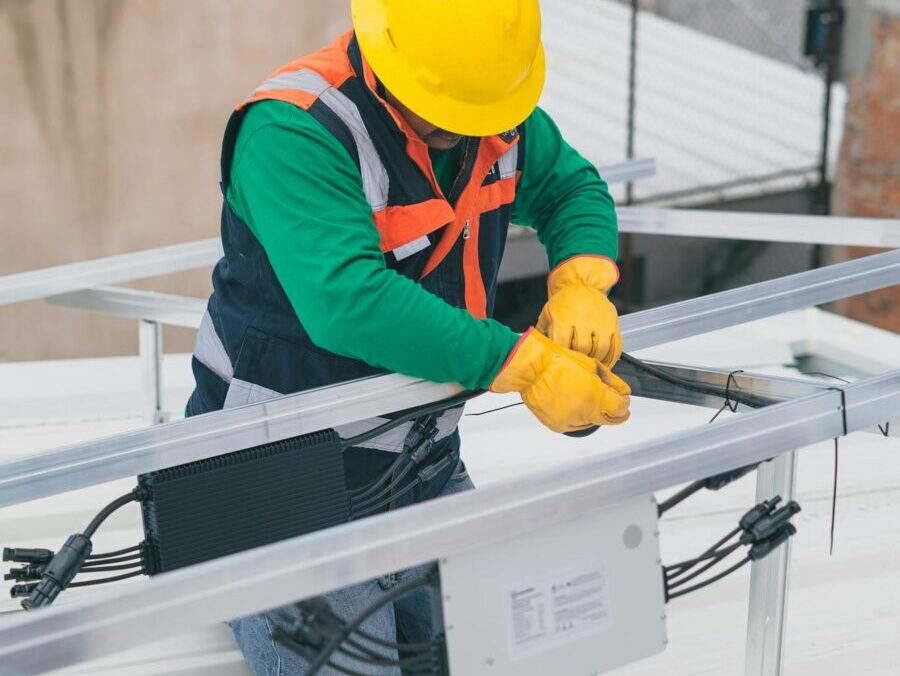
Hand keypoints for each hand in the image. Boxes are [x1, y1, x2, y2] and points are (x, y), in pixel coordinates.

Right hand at [491, 329, 630, 432]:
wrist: (532, 369)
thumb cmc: (557, 361)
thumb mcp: (591, 365)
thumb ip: (611, 381)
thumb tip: (622, 391)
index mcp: (594, 396)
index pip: (620, 408)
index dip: (624, 403)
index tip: (623, 398)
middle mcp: (584, 413)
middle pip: (609, 419)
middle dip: (614, 411)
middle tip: (613, 403)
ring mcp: (570, 421)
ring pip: (592, 422)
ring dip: (594, 413)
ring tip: (585, 397)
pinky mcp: (558, 425)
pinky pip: (575, 424)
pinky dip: (578, 416)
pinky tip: (573, 403)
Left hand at [536, 255, 621, 367]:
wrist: (583, 284)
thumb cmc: (564, 302)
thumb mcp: (548, 313)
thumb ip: (543, 331)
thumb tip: (538, 349)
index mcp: (564, 318)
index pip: (563, 343)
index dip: (562, 355)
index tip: (561, 361)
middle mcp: (584, 320)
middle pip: (582, 348)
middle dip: (578, 358)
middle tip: (576, 364)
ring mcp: (601, 322)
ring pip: (600, 349)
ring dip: (594, 360)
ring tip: (589, 365)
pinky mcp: (613, 324)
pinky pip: (616, 346)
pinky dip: (611, 358)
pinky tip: (605, 363)